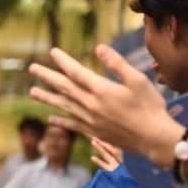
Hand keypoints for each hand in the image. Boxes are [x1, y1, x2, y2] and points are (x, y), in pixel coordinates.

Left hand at [28, 45, 180, 166]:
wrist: (155, 139)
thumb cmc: (151, 107)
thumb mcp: (138, 80)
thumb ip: (116, 64)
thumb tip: (99, 48)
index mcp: (102, 90)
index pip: (77, 72)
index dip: (63, 61)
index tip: (52, 52)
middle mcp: (92, 105)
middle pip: (65, 88)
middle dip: (47, 77)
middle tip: (32, 68)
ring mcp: (91, 120)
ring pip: (64, 106)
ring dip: (47, 98)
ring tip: (32, 92)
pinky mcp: (94, 131)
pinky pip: (73, 125)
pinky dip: (61, 121)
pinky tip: (50, 120)